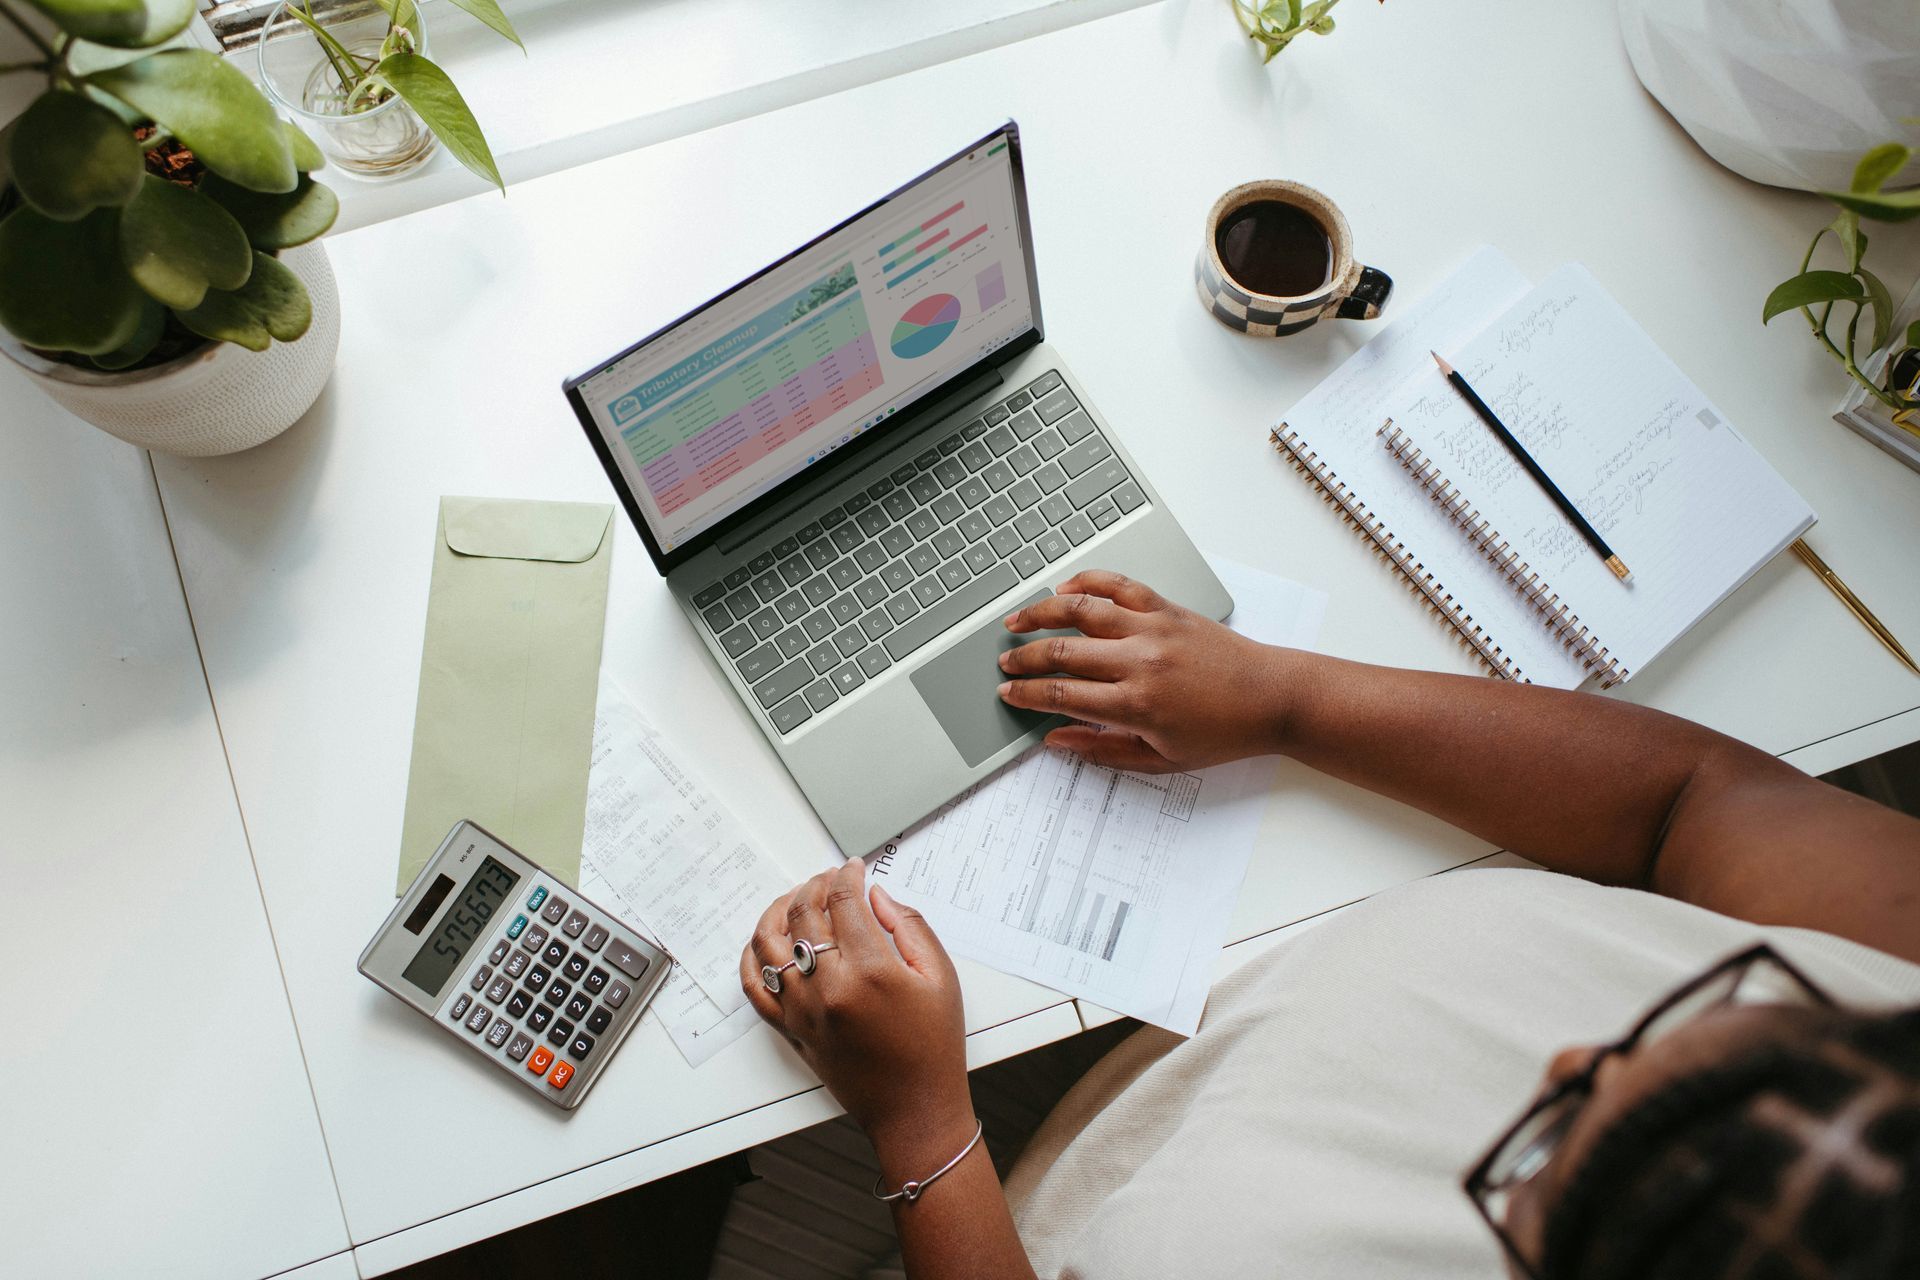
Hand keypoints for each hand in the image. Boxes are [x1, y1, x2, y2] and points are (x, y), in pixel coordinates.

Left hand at [739, 859, 973, 1158]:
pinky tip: (766, 942)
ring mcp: (802, 1010)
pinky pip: (754, 987)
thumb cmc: (933, 1048)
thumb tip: (876, 896)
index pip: (844, 902)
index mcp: (870, 972)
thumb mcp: (940, 978)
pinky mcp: (790, 1029)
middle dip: (815, 885)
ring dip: (779, 911)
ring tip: (796, 900)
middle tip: (830, 879)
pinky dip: (752, 958)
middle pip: (804, 915)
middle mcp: (828, 988)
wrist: (914, 1110)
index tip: (854, 868)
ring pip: (768, 944)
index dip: (847, 876)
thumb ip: (909, 927)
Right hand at [997, 570, 1287, 771]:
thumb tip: (1057, 739)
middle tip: (1005, 663)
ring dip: (1041, 613)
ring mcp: (1153, 629)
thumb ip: (1103, 750)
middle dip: (1024, 658)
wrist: (1271, 698)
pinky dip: (1088, 581)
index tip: (1008, 693)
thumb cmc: (1223, 733)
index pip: (1061, 694)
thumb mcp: (1161, 760)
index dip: (1026, 694)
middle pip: (1062, 652)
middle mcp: (1140, 661)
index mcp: (1136, 705)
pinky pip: (1119, 585)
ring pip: (1081, 611)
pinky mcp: (1167, 608)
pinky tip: (1065, 588)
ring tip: (1017, 620)